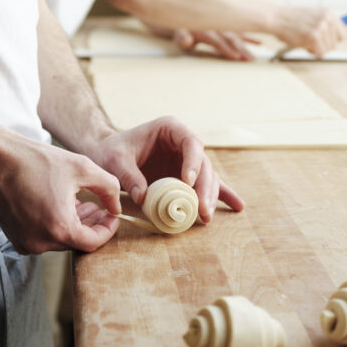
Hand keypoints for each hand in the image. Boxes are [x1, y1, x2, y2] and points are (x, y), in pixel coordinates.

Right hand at [0, 122, 121, 254]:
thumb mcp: (82, 167)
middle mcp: (41, 243)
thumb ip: (108, 188)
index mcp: (60, 229)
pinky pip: (42, 237)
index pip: (94, 242)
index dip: (107, 228)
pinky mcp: (14, 237)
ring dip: (74, 224)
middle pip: (76, 242)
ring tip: (82, 203)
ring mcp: (25, 242)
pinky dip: (54, 225)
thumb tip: (116, 207)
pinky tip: (60, 205)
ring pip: (59, 239)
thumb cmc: (35, 160)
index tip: (112, 215)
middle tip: (99, 207)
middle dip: (91, 225)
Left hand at [87, 115, 244, 223]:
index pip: (191, 142)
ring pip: (207, 176)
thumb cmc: (111, 152)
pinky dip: (221, 195)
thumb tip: (143, 197)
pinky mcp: (186, 175)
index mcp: (170, 129)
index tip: (187, 183)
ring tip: (206, 218)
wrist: (108, 155)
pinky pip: (207, 185)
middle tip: (202, 211)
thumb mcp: (114, 160)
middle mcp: (183, 143)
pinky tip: (238, 206)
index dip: (193, 162)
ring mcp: (187, 160)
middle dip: (204, 188)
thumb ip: (127, 175)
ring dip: (209, 197)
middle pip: (203, 164)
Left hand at [172, 28, 259, 60]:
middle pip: (230, 39)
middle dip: (240, 49)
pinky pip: (241, 32)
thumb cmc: (181, 29)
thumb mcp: (178, 34)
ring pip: (237, 36)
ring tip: (253, 57)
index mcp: (205, 29)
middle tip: (250, 59)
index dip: (226, 48)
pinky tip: (260, 43)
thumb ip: (182, 38)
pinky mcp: (228, 27)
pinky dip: (250, 37)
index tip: (236, 57)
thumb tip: (187, 41)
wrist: (183, 13)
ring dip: (247, 46)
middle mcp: (217, 27)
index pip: (218, 40)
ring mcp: (223, 26)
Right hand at [273, 7, 346, 56]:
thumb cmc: (292, 20)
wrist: (276, 18)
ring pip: (327, 50)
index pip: (343, 34)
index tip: (324, 40)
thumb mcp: (313, 16)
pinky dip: (310, 52)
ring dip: (315, 48)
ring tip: (304, 38)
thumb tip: (340, 37)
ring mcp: (321, 28)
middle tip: (308, 38)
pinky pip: (319, 53)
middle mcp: (328, 19)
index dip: (333, 40)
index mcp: (329, 13)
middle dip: (323, 45)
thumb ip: (325, 24)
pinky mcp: (314, 37)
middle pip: (335, 44)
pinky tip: (302, 43)